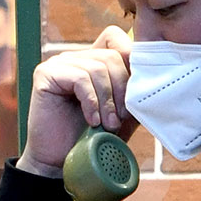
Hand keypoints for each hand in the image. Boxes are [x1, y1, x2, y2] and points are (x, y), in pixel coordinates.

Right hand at [17, 26, 134, 174]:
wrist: (61, 163)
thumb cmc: (93, 138)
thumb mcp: (123, 112)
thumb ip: (135, 91)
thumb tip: (155, 74)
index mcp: (92, 61)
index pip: (115, 37)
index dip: (130, 56)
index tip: (136, 89)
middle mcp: (74, 58)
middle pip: (111, 55)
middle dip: (122, 89)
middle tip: (120, 118)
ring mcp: (58, 64)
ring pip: (97, 68)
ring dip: (108, 101)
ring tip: (107, 124)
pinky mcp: (45, 74)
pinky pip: (79, 79)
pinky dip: (91, 102)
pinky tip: (91, 121)